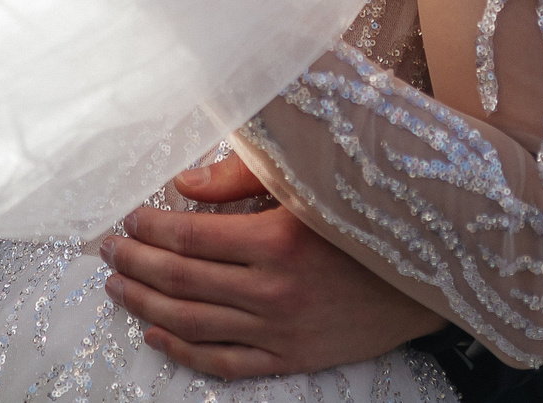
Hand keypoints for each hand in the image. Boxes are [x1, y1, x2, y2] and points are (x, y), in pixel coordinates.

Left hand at [94, 155, 445, 379]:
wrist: (436, 274)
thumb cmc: (369, 217)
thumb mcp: (311, 181)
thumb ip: (240, 178)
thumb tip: (181, 184)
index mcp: (277, 239)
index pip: (188, 237)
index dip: (147, 228)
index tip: (125, 217)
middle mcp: (276, 290)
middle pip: (181, 283)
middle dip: (134, 265)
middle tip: (106, 250)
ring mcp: (284, 330)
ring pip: (194, 326)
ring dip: (145, 307)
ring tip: (116, 287)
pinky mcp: (295, 358)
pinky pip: (227, 363)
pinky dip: (184, 353)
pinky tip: (156, 337)